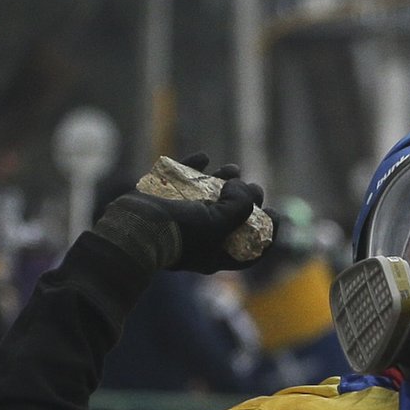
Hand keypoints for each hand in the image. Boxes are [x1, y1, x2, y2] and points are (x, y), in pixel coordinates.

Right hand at [93, 154, 273, 274]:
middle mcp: (198, 238)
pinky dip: (190, 167)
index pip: (248, 249)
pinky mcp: (161, 202)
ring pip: (204, 198)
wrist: (133, 226)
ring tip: (233, 169)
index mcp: (214, 253)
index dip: (267, 233)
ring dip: (221, 181)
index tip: (275, 213)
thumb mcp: (219, 223)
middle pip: (228, 220)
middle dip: (244, 201)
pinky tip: (202, 157)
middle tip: (253, 187)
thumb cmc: (179, 230)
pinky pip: (177, 181)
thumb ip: (240, 206)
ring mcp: (179, 218)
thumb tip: (245, 189)